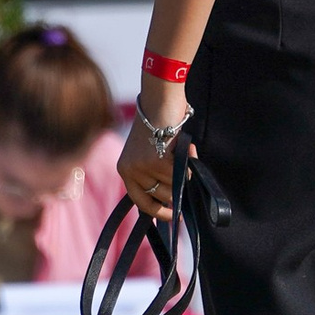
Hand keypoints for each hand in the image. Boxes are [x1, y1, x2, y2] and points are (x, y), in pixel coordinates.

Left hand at [120, 83, 188, 221]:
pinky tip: (187, 147)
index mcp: (125, 170)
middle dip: (177, 188)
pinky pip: (182, 173)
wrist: (159, 99)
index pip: (140, 202)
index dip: (158, 212)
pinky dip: (189, 162)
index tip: (173, 216)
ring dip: (184, 172)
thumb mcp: (149, 151)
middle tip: (186, 175)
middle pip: (161, 195)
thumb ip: (156, 173)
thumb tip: (176, 196)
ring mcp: (143, 167)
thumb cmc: (159, 122)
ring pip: (174, 184)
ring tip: (184, 152)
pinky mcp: (158, 160)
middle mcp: (131, 171)